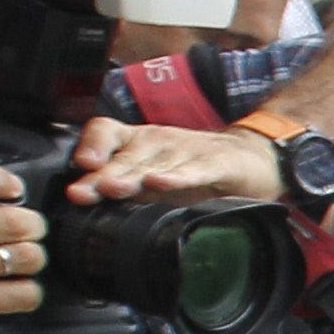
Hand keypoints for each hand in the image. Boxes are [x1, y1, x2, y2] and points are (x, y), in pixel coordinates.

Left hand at [64, 119, 275, 207]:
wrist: (252, 160)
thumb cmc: (195, 170)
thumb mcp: (152, 177)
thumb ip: (120, 188)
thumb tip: (82, 201)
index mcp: (137, 143)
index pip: (106, 132)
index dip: (92, 146)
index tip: (82, 167)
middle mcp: (157, 142)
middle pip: (124, 157)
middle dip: (101, 176)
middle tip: (82, 192)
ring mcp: (186, 151)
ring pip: (154, 165)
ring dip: (131, 177)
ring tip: (112, 188)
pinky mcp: (215, 163)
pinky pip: (193, 170)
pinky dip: (177, 177)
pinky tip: (162, 183)